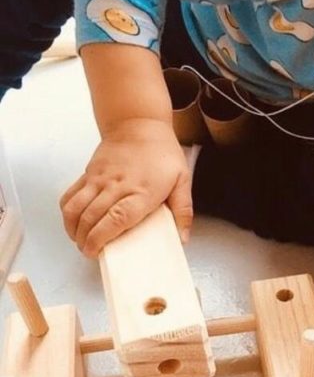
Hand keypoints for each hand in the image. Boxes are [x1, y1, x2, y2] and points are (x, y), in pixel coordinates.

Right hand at [60, 120, 192, 256]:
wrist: (139, 123)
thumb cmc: (162, 153)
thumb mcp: (182, 180)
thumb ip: (183, 211)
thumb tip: (182, 237)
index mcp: (141, 192)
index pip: (116, 219)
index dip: (101, 238)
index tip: (96, 251)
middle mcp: (116, 186)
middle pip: (91, 218)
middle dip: (85, 240)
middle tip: (90, 252)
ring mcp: (99, 179)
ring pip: (75, 208)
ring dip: (72, 228)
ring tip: (80, 241)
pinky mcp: (88, 174)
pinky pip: (70, 195)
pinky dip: (67, 212)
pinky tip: (73, 223)